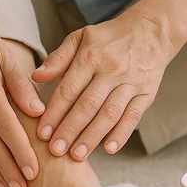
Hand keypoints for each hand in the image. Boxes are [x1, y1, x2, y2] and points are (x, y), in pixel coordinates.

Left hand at [32, 10, 173, 159]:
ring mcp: (131, 83)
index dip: (55, 112)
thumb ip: (58, 58)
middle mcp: (111, 70)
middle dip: (70, 130)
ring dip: (92, 136)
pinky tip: (108, 149)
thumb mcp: (81, 37)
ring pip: (109, 114)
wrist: (151, 31)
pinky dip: (121, 134)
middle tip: (56, 151)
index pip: (69, 89)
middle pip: (88, 105)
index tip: (42, 133)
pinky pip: (134, 116)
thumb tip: (35, 76)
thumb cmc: (109, 38)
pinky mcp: (147, 94)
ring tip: (77, 155)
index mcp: (91, 56)